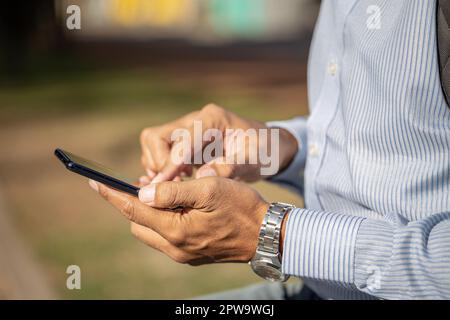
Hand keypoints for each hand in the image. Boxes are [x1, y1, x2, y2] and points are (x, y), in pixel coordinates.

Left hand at [89, 177, 269, 264]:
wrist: (266, 235)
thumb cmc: (241, 207)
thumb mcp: (208, 189)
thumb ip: (173, 191)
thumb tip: (142, 190)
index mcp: (176, 230)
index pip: (134, 208)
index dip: (113, 194)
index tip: (94, 182)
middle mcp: (174, 247)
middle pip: (138, 222)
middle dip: (135, 202)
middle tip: (145, 182)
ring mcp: (183, 254)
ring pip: (151, 231)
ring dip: (150, 211)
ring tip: (164, 192)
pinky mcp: (191, 254)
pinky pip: (165, 237)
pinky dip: (163, 220)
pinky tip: (177, 206)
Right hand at [139, 103, 297, 182]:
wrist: (267, 146)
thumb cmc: (263, 152)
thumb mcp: (255, 161)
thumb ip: (231, 167)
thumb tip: (203, 175)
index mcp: (212, 119)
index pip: (182, 142)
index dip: (169, 166)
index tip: (160, 188)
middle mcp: (195, 120)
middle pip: (156, 137)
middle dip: (159, 164)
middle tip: (174, 185)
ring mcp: (187, 129)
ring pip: (153, 143)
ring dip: (158, 166)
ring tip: (179, 183)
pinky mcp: (184, 141)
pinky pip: (160, 152)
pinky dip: (162, 168)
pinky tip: (180, 180)